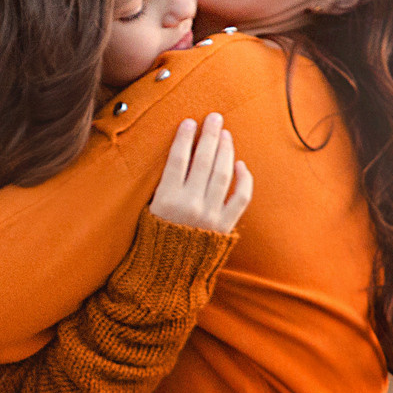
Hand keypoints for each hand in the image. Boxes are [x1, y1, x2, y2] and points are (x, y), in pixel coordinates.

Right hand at [146, 112, 252, 233]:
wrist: (168, 274)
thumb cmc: (155, 239)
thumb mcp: (149, 211)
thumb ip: (164, 187)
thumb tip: (181, 157)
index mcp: (166, 199)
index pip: (178, 160)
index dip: (184, 138)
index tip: (189, 122)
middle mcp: (190, 205)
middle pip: (203, 161)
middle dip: (209, 136)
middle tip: (214, 118)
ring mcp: (210, 215)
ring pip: (223, 174)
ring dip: (226, 151)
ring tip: (226, 135)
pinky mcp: (225, 225)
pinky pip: (240, 197)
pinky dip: (243, 179)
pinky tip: (241, 164)